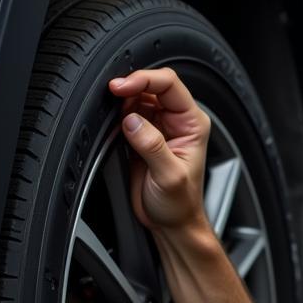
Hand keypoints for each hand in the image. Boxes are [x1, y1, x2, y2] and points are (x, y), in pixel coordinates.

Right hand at [108, 68, 211, 232]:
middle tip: (111, 95)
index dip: (144, 80)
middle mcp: (176, 121)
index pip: (169, 85)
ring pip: (136, 97)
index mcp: (192, 124)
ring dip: (121, 102)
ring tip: (113, 118)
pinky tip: (112, 126)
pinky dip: (115, 115)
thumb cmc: (179, 204)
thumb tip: (133, 121)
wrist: (171, 223)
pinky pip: (125, 114)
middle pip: (151, 86)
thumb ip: (152, 146)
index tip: (122, 87)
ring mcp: (158, 127)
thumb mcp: (169, 177)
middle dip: (130, 88)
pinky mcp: (141, 136)